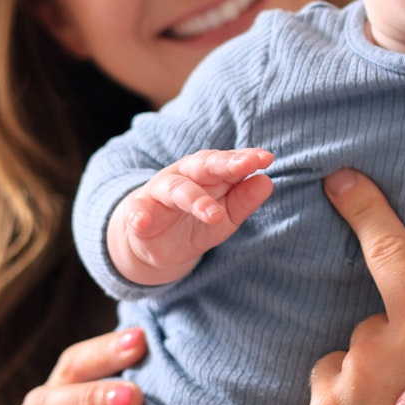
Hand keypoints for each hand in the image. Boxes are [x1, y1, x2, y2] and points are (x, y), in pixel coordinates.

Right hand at [109, 148, 273, 284]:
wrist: (157, 244)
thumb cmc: (197, 222)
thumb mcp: (226, 215)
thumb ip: (244, 199)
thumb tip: (267, 181)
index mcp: (207, 173)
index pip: (227, 162)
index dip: (245, 159)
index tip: (265, 159)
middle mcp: (184, 176)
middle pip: (203, 166)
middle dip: (224, 164)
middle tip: (246, 166)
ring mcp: (159, 194)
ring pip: (176, 189)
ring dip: (195, 199)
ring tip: (214, 214)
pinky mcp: (138, 214)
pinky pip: (137, 212)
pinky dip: (138, 215)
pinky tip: (141, 221)